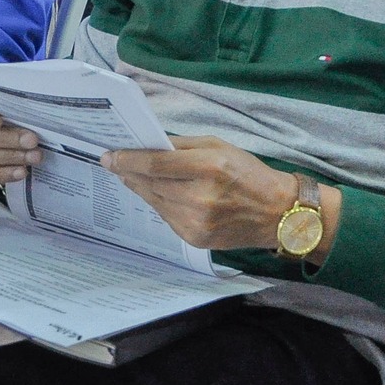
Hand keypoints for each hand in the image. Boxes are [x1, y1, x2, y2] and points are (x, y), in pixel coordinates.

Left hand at [103, 136, 324, 253]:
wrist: (277, 213)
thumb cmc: (248, 173)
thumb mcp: (220, 146)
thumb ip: (183, 145)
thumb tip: (150, 145)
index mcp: (208, 168)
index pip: (156, 164)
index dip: (127, 160)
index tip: (108, 156)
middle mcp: (199, 198)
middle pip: (150, 184)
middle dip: (129, 172)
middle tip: (114, 162)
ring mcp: (195, 223)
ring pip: (154, 202)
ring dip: (140, 188)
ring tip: (131, 175)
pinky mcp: (194, 239)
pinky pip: (166, 217)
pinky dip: (158, 203)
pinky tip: (157, 193)